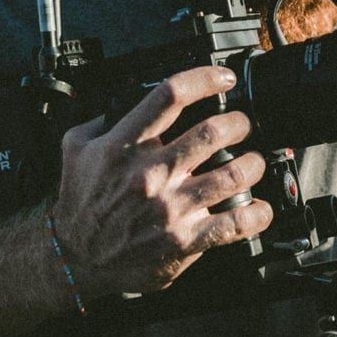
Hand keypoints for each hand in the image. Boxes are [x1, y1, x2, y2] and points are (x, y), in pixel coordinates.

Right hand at [49, 66, 271, 296]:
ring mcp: (169, 208)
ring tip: (253, 162)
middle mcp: (149, 174)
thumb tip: (127, 96)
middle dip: (238, 123)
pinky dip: (256, 214)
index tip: (223, 79)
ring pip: (231, 174)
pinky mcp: (183, 240)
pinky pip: (233, 224)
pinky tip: (260, 208)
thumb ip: (101, 119)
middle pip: (211, 132)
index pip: (170, 96)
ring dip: (252, 163)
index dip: (205, 79)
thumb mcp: (76, 149)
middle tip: (242, 126)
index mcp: (124, 145)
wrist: (77, 257)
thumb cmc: (80, 203)